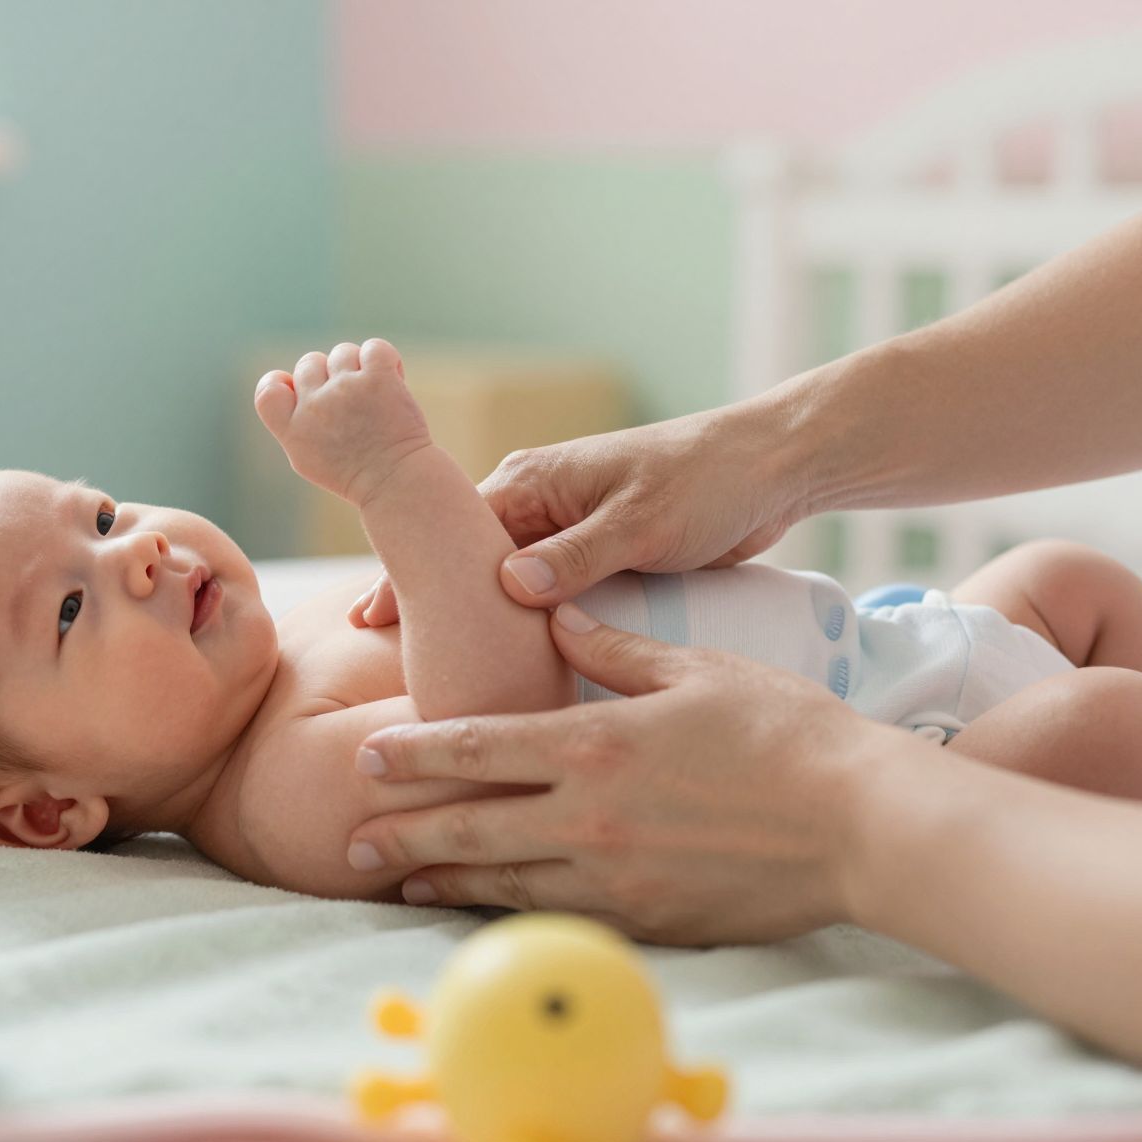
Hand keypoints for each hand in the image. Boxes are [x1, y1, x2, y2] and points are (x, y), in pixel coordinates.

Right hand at [255, 339, 432, 507]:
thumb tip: (288, 381)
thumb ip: (293, 422)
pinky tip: (392, 378)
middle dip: (329, 374)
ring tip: (374, 393)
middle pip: (310, 362)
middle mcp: (315, 406)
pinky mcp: (378, 379)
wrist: (398, 483)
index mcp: (293, 429)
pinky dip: (384, 360)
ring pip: (342, 352)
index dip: (281, 381)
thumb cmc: (356, 473)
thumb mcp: (309, 457)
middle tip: (352, 401)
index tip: (301, 391)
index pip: (268, 389)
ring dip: (358, 367)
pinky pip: (374, 348)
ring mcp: (346, 389)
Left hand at [343, 605, 894, 944]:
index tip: (368, 756)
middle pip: (471, 829)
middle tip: (351, 839)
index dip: (415, 753)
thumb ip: (615, 649)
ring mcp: (614, 879)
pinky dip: (514, 916)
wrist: (860, 823)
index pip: (478, 747)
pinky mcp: (646, 921)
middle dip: (405, 833)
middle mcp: (588, 817)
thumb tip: (558, 611)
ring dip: (445, 883)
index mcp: (594, 745)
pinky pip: (560, 918)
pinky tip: (490, 915)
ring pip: (505, 884)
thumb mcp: (698, 670)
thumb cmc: (787, 734)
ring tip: (401, 883)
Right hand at [348, 403, 797, 627]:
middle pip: (465, 564)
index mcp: (533, 482)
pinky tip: (501, 666)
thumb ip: (577, 554)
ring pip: (502, 586)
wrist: (770, 469)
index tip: (371, 620)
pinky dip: (520, 628)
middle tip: (381, 656)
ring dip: (473, 621)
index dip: (412, 577)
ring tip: (428, 672)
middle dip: (428, 604)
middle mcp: (538, 506)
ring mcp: (565, 535)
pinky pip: (544, 601)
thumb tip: (510, 585)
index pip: (453, 534)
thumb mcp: (642, 520)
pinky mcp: (596, 560)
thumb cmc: (706, 480)